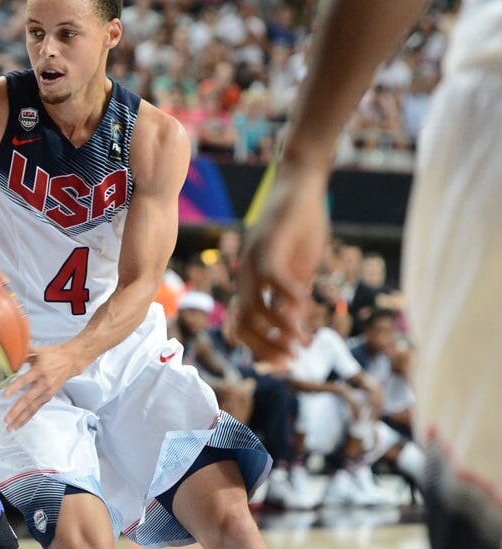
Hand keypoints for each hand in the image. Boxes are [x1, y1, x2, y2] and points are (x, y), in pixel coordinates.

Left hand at [3, 344, 80, 430]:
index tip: (5, 395)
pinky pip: (36, 410)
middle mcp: (43, 384)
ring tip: (11, 427)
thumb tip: (9, 352)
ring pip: (32, 408)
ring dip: (21, 418)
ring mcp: (46, 393)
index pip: (25, 380)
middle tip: (6, 419)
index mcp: (39, 371)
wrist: (71, 361)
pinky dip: (27, 418)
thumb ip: (24, 352)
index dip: (14, 387)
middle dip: (16, 410)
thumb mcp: (39, 350)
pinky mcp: (48, 398)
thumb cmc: (53, 355)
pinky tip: (19, 424)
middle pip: (28, 399)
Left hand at [235, 162, 329, 362]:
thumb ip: (293, 300)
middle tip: (292, 361)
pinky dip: (289, 298)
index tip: (285, 364)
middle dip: (265, 348)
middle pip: (242, 323)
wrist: (300, 184)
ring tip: (301, 339)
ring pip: (253, 307)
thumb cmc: (301, 228)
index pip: (241, 325)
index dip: (258, 349)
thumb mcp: (298, 271)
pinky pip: (274, 280)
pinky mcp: (271, 244)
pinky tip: (306, 305)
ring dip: (277, 329)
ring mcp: (254, 260)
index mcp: (251, 282)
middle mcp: (246, 274)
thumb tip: (295, 330)